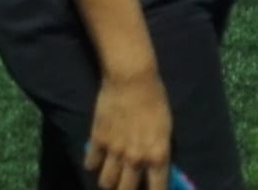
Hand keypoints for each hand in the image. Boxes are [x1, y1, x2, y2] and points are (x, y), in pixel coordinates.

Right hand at [83, 68, 170, 189]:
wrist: (132, 79)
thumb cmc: (156, 99)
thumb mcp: (166, 129)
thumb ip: (158, 151)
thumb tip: (155, 169)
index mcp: (157, 155)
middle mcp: (136, 159)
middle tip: (126, 185)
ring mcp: (114, 151)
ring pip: (106, 183)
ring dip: (109, 180)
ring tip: (112, 174)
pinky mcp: (97, 140)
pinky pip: (91, 164)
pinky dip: (93, 164)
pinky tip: (98, 157)